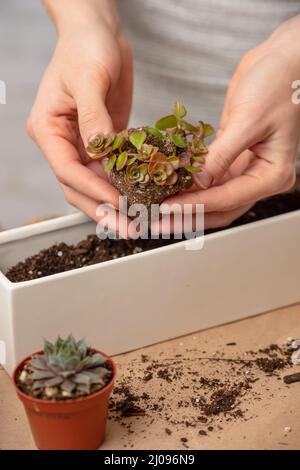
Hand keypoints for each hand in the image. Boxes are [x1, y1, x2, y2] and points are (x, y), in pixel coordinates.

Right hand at [27, 1, 132, 236]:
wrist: (98, 33)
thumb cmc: (86, 48)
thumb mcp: (90, 79)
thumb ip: (94, 119)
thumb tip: (103, 153)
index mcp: (48, 130)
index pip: (68, 170)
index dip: (93, 190)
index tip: (119, 204)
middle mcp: (62, 143)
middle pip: (78, 188)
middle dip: (103, 210)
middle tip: (130, 228)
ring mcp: (81, 146)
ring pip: (95, 186)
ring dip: (116, 205)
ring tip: (139, 222)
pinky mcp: (102, 143)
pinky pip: (112, 171)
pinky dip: (126, 186)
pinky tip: (145, 198)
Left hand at [160, 16, 299, 230]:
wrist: (283, 59)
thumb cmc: (279, 83)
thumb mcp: (249, 120)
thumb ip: (221, 155)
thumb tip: (195, 183)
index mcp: (272, 175)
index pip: (228, 198)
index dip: (195, 205)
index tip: (167, 208)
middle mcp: (259, 177)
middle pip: (219, 208)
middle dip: (187, 216)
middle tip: (156, 222)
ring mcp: (245, 169)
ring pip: (212, 197)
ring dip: (185, 204)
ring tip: (156, 210)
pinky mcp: (231, 157)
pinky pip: (208, 178)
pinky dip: (188, 183)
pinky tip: (168, 186)